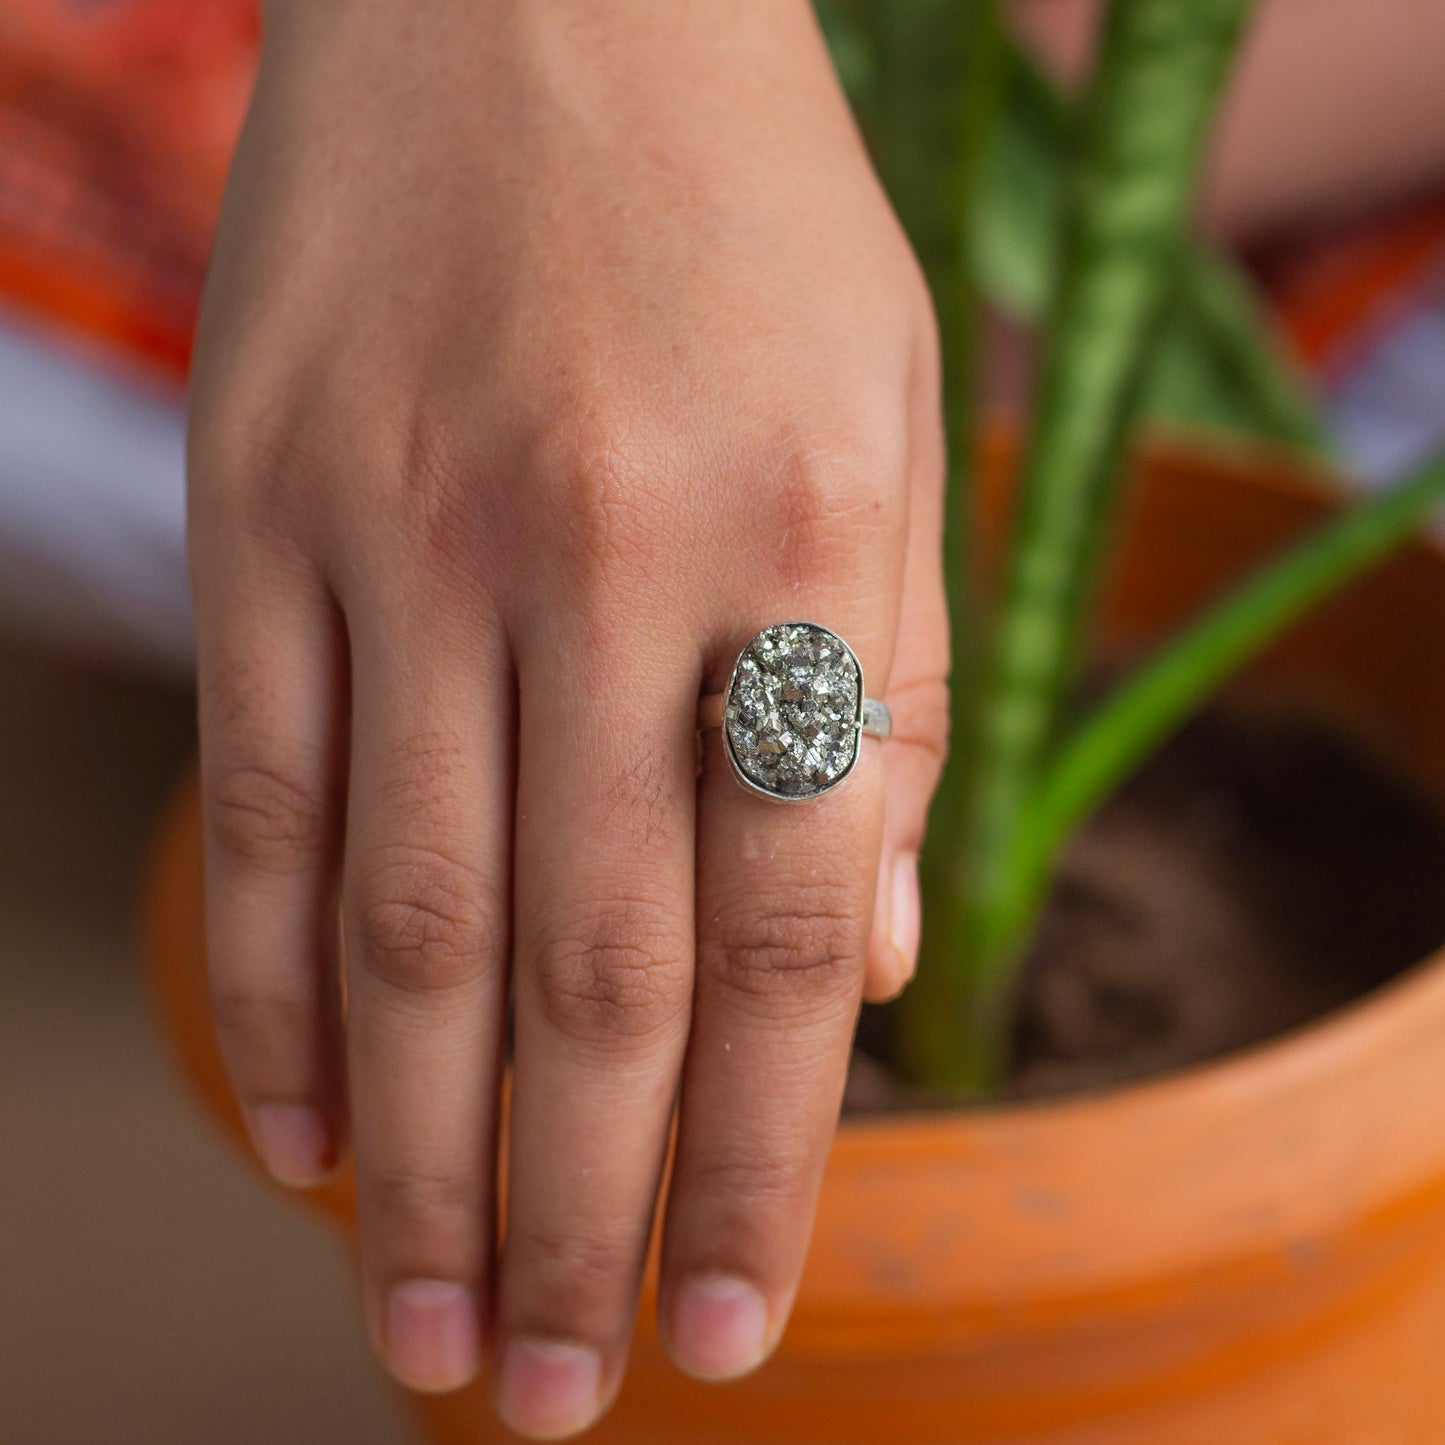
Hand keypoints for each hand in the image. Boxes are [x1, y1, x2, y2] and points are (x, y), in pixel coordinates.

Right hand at [188, 0, 946, 1434]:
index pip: (773, 942)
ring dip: (421, 1162)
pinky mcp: (257, 512)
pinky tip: (311, 1131)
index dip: (760, 1165)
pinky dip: (276, 992)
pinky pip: (256, 799)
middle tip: (553, 1398)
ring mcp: (398, 544)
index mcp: (777, 552)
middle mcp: (587, 569)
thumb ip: (881, 698)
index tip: (731, 1330)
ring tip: (431, 1332)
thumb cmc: (743, 220)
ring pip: (399, 929)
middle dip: (575, 1220)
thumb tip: (864, 963)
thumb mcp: (885, 425)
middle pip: (576, 980)